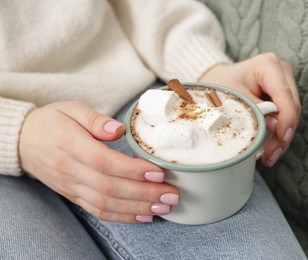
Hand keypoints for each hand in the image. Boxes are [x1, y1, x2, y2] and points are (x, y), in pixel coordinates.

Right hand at [19, 101, 178, 222]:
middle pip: (110, 188)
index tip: (159, 173)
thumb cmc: (53, 121)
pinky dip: (121, 217)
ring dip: (137, 208)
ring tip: (164, 207)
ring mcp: (71, 186)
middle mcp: (70, 170)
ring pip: (105, 204)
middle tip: (171, 195)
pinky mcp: (74, 196)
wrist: (24, 141)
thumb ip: (95, 119)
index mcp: (71, 145)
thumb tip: (118, 129)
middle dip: (144, 194)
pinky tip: (143, 216)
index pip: (105, 162)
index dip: (133, 170)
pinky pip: (97, 211)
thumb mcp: (72, 109)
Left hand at [199, 53, 300, 166]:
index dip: (286, 117)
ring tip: (269, 157)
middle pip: (292, 107)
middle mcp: (282, 73)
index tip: (282, 136)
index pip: (283, 93)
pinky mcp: (284, 99)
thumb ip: (253, 109)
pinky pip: (286, 120)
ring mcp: (285, 85)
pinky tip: (270, 150)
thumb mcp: (231, 97)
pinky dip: (278, 135)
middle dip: (283, 134)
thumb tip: (275, 126)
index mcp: (268, 65)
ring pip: (292, 116)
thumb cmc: (222, 85)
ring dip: (282, 139)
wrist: (218, 81)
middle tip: (271, 155)